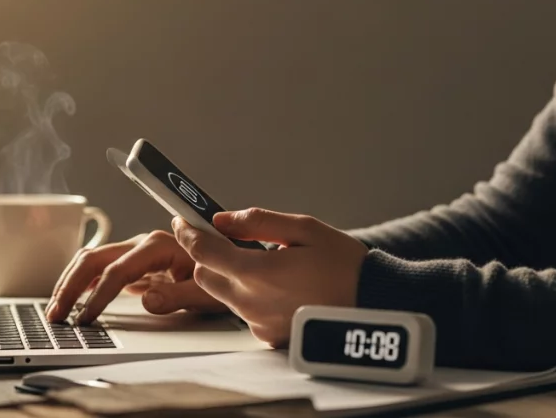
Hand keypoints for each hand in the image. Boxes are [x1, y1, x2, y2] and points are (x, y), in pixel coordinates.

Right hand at [46, 230, 227, 323]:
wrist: (235, 264)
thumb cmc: (225, 275)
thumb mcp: (208, 291)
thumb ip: (177, 295)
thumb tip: (146, 300)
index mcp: (158, 246)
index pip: (117, 271)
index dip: (98, 296)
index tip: (85, 319)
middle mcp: (143, 244)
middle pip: (95, 260)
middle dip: (71, 286)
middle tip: (56, 315)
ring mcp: (137, 252)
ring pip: (92, 261)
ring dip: (70, 283)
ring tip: (56, 310)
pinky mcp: (136, 264)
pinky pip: (101, 269)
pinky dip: (82, 283)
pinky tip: (72, 299)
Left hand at [172, 208, 369, 346]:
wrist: (373, 304)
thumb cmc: (344, 264)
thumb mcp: (304, 229)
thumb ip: (258, 222)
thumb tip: (222, 219)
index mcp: (256, 273)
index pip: (203, 252)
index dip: (188, 233)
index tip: (182, 220)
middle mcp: (250, 302)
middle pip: (204, 276)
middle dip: (209, 256)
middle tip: (230, 240)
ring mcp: (258, 323)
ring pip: (223, 294)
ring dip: (230, 276)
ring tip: (263, 263)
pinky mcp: (268, 336)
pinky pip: (244, 311)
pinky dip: (249, 295)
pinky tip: (277, 286)